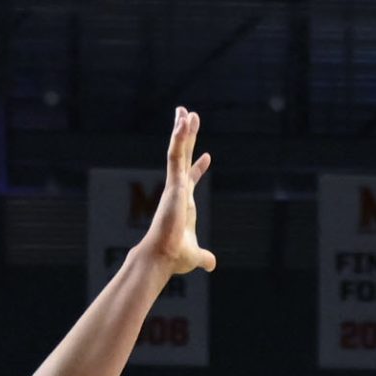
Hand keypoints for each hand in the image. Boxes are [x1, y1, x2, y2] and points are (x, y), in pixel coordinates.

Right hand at [138, 108, 214, 280]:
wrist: (163, 258)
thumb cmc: (174, 258)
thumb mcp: (195, 255)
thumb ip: (204, 257)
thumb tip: (212, 264)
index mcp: (183, 203)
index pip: (191, 179)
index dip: (199, 168)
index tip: (207, 156)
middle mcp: (178, 191)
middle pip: (184, 157)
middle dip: (187, 137)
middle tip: (189, 116)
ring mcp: (175, 186)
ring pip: (178, 151)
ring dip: (182, 131)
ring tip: (186, 111)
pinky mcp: (173, 184)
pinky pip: (176, 155)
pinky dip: (179, 138)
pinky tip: (183, 121)